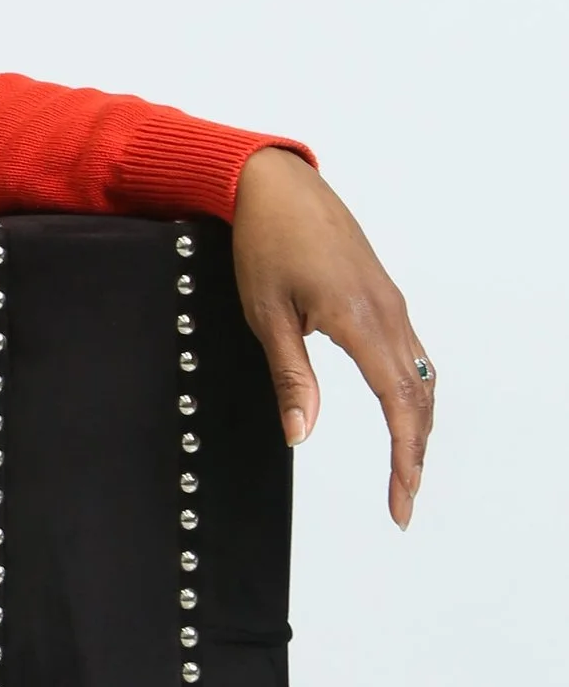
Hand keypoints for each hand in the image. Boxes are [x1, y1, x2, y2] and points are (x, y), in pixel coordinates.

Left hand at [230, 147, 433, 527]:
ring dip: (419, 425)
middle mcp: (387, 312)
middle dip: (415, 454)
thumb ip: (291, 377)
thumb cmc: (264, 242)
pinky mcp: (383, 295)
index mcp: (360, 320)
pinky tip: (403, 413)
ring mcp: (390, 302)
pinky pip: (412, 352)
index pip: (398, 404)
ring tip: (406, 469)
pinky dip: (413, 392)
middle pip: (419, 397)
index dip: (404, 458)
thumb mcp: (266, 314)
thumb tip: (302, 434)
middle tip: (404, 501)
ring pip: (421, 375)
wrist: (275, 184)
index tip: (401, 501)